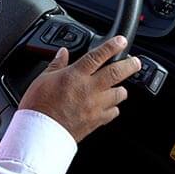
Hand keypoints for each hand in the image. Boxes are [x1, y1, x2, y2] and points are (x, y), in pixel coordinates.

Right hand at [18, 36, 140, 141]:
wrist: (39, 133)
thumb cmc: (38, 106)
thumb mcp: (42, 79)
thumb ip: (56, 64)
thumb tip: (62, 53)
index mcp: (75, 75)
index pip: (98, 56)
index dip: (112, 46)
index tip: (121, 41)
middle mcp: (89, 89)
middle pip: (116, 73)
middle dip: (130, 65)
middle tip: (136, 62)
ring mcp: (95, 106)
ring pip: (119, 94)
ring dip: (121, 89)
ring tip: (120, 86)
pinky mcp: (96, 121)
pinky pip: (113, 113)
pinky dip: (114, 108)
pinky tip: (110, 106)